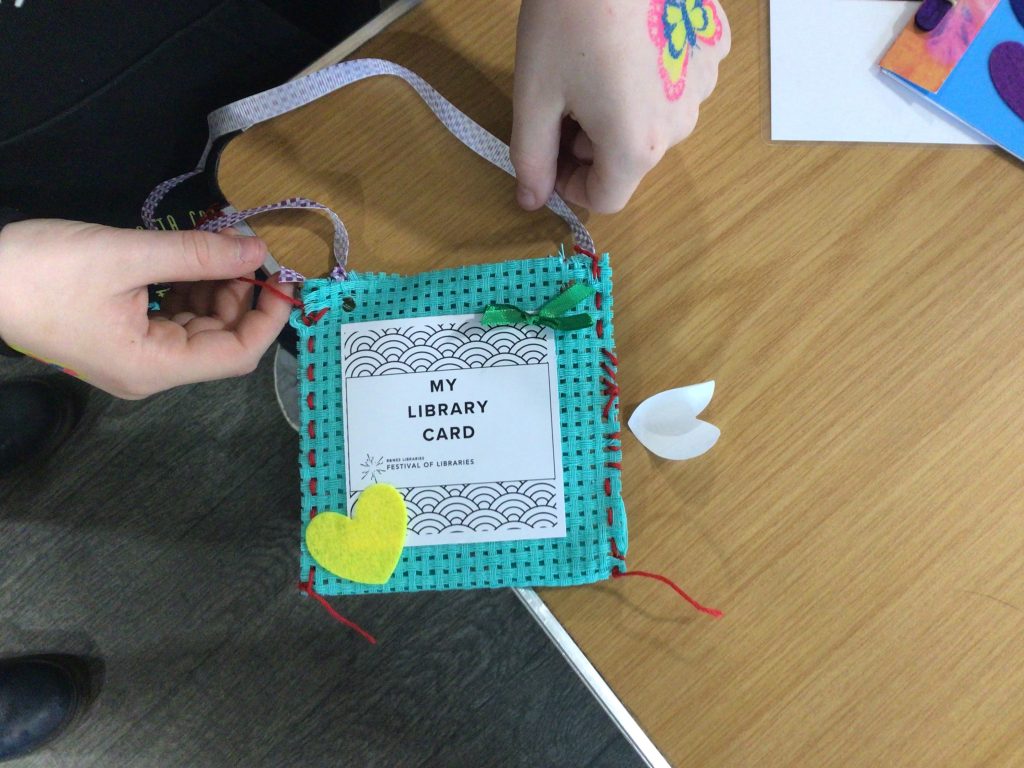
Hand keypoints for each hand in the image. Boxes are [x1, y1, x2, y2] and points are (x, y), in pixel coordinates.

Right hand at [0, 219, 293, 398]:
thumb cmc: (41, 270)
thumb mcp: (128, 255)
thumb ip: (198, 254)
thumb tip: (256, 248)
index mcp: (154, 366)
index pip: (236, 355)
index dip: (268, 319)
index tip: (284, 279)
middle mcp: (149, 372)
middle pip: (219, 341)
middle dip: (240, 296)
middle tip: (243, 249)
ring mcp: (133, 357)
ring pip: (197, 328)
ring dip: (214, 290)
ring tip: (213, 248)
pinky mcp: (119, 339)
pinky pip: (170, 320)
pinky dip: (187, 291)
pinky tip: (187, 260)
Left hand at [511, 0, 729, 212]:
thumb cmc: (569, 17)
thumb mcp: (534, 96)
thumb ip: (532, 158)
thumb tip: (531, 200)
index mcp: (636, 146)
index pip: (606, 198)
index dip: (570, 185)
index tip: (550, 156)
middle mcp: (680, 125)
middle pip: (630, 160)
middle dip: (592, 144)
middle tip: (562, 100)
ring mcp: (703, 83)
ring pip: (655, 121)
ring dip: (621, 111)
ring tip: (594, 65)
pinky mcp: (713, 45)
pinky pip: (679, 80)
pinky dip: (651, 75)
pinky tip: (628, 42)